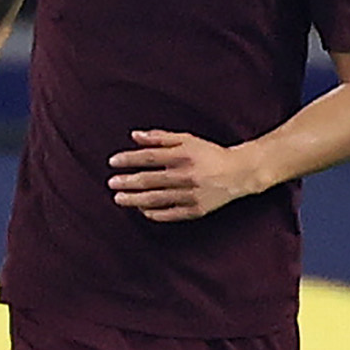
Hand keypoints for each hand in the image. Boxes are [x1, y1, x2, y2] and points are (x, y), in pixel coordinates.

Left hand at [108, 129, 264, 221]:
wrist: (239, 173)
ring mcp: (191, 195)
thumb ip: (160, 138)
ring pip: (157, 199)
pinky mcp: (196, 210)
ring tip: (119, 198)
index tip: (112, 162)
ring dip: (135, 199)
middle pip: (150, 180)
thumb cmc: (209, 154)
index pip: (149, 157)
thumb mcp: (187, 140)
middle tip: (110, 183)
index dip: (129, 159)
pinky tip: (141, 210)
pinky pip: (170, 214)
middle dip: (127, 182)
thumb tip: (134, 136)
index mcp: (183, 156)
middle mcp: (186, 175)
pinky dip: (154, 213)